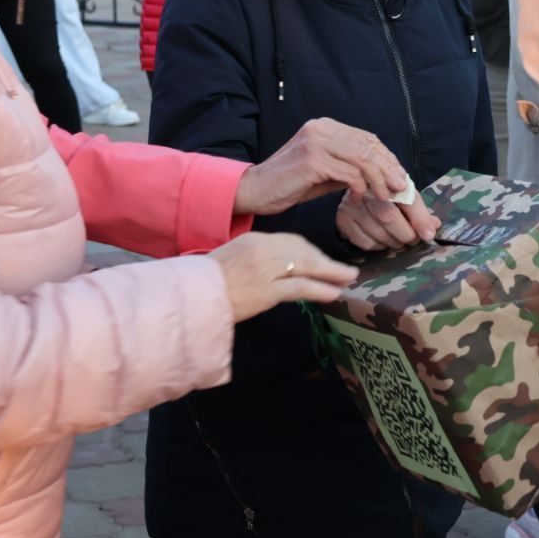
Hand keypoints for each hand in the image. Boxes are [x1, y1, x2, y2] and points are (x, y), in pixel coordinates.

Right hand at [209, 232, 357, 321]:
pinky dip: (319, 289)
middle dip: (326, 262)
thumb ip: (259, 259)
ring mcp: (265, 270)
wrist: (190, 298)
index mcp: (255, 239)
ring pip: (306, 267)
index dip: (312, 253)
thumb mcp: (235, 259)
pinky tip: (333, 292)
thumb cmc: (209, 283)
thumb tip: (282, 268)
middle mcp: (262, 249)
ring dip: (331, 274)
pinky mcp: (266, 291)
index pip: (292, 242)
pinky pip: (300, 288)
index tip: (324, 262)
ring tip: (348, 280)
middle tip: (346, 271)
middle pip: (303, 252)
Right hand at [233, 118, 407, 215]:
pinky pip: (348, 173)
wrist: (255, 190)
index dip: (386, 157)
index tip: (399, 175)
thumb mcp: (324, 171)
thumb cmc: (289, 184)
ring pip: (361, 159)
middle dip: (388, 168)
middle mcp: (321, 128)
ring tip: (386, 196)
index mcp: (325, 127)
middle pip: (367, 146)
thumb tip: (379, 174)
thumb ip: (348, 167)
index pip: (366, 138)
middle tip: (401, 187)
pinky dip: (359, 187)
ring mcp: (316, 142)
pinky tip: (360, 198)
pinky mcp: (312, 160)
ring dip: (378, 180)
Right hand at [336, 189, 440, 251]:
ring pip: (378, 233)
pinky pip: (366, 243)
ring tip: (399, 240)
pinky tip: (382, 240)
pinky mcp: (343, 220)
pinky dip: (379, 246)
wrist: (360, 191)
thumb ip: (421, 213)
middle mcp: (366, 190)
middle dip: (406, 234)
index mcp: (388, 180)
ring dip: (394, 243)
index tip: (428, 235)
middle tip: (413, 239)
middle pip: (389, 217)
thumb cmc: (388, 196)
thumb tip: (433, 230)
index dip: (419, 219)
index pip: (406, 199)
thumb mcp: (407, 198)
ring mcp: (352, 205)